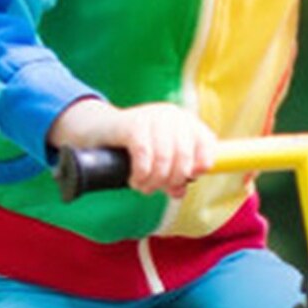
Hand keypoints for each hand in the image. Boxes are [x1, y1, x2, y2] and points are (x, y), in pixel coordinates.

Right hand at [49, 98, 216, 198]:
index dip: (200, 167)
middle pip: (185, 158)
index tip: (185, 181)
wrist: (100, 130)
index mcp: (185, 121)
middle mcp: (173, 115)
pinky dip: (140, 174)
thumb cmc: (135, 147)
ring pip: (165, 159)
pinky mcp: (133, 123)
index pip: (207, 144)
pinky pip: (144, 155)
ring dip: (153, 181)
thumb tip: (180, 191)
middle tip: (156, 188)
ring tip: (143, 186)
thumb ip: (174, 174)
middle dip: (171, 181)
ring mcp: (153, 116)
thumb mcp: (159, 159)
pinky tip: (134, 179)